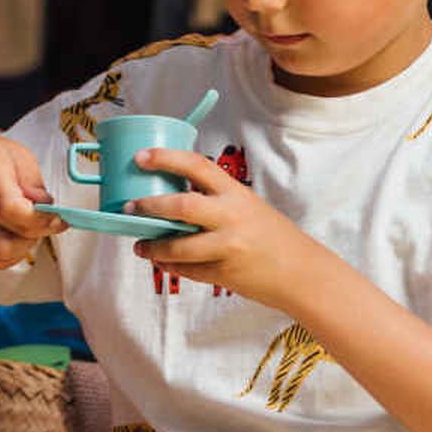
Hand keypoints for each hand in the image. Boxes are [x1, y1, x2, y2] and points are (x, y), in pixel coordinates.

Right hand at [0, 132, 64, 273]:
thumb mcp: (18, 155)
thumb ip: (35, 182)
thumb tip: (46, 208)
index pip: (10, 208)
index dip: (39, 217)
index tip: (55, 213)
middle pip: (7, 240)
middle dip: (38, 232)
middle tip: (50, 217)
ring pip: (1, 256)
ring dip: (26, 246)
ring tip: (33, 224)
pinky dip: (16, 253)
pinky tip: (21, 234)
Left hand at [127, 145, 325, 303]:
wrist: (301, 272)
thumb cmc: (272, 235)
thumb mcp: (246, 206)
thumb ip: (215, 201)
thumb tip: (171, 199)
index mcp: (235, 193)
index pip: (196, 166)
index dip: (165, 158)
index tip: (140, 156)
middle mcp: (231, 217)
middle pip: (181, 207)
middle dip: (148, 207)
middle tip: (129, 207)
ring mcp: (227, 247)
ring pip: (178, 247)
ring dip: (153, 247)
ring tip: (140, 245)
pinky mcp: (224, 274)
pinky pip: (188, 270)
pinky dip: (172, 267)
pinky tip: (163, 262)